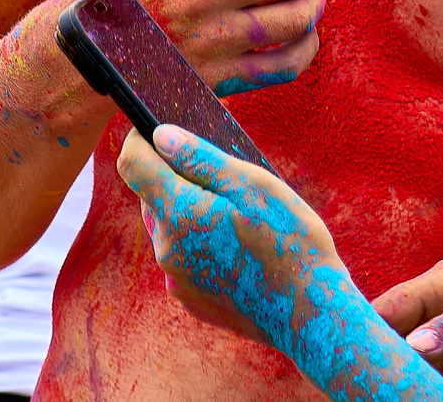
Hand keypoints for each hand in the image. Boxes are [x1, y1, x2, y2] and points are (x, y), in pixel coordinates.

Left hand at [116, 124, 347, 345]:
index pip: (132, 163)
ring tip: (238, 217)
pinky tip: (238, 249)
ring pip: (169, 226)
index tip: (160, 129)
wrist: (310, 312)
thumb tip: (160, 135)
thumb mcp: (252, 185)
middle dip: (177, 177)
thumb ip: (200, 158)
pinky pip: (182, 256)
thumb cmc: (289, 241)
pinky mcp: (189, 298)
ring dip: (190, 211)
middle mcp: (166, 248)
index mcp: (178, 212)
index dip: (141, 138)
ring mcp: (175, 278)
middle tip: (225, 179)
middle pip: (152, 195)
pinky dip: (200, 243)